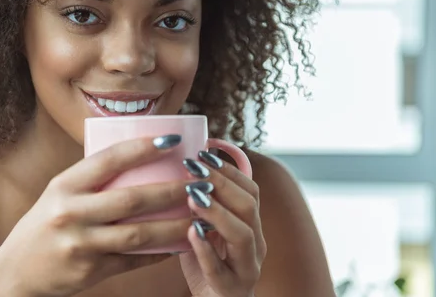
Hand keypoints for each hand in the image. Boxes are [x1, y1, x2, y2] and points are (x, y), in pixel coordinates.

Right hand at [0, 135, 190, 296]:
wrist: (15, 273)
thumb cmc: (45, 224)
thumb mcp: (60, 194)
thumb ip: (93, 180)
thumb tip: (142, 160)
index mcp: (64, 185)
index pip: (109, 159)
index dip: (143, 148)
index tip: (173, 140)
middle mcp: (70, 212)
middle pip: (132, 199)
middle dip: (172, 190)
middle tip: (200, 182)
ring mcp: (80, 244)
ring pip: (139, 234)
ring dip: (174, 225)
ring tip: (200, 215)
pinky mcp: (90, 271)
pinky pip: (133, 261)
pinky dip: (159, 253)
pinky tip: (179, 245)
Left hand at [179, 151, 266, 296]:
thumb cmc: (207, 267)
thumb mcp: (204, 231)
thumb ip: (198, 208)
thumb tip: (180, 171)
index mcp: (251, 226)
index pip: (250, 190)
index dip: (229, 170)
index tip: (203, 153)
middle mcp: (255, 244)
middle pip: (249, 206)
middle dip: (221, 183)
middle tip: (194, 169)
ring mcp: (247, 268)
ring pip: (243, 235)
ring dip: (217, 212)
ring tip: (192, 197)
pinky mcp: (232, 289)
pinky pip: (220, 269)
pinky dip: (205, 249)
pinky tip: (190, 233)